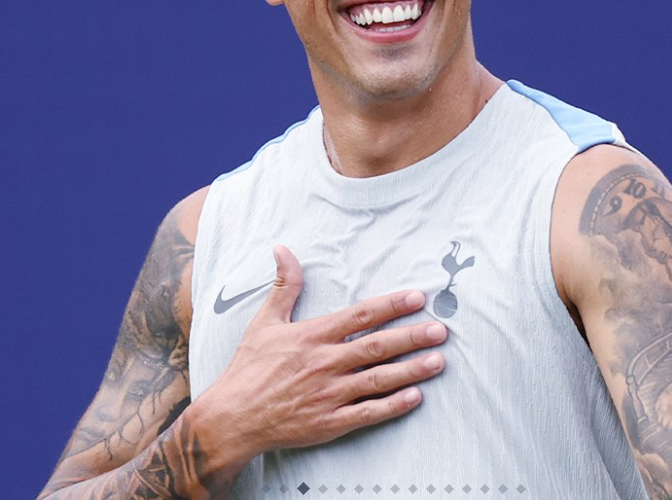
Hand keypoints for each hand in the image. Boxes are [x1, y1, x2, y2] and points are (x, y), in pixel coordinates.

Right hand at [193, 245, 446, 466]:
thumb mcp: (264, 321)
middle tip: (440, 330)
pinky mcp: (328, 423)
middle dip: (411, 337)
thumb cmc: (249, 368)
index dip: (391, 305)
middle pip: (376, 347)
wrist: (231, 419)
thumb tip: (282, 248)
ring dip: (411, 370)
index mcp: (312, 336)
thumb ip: (284, 285)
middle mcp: (324, 363)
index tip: (417, 297)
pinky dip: (392, 406)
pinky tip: (415, 397)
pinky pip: (367, 413)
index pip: (360, 315)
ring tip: (438, 360)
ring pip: (378, 379)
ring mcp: (328, 395)